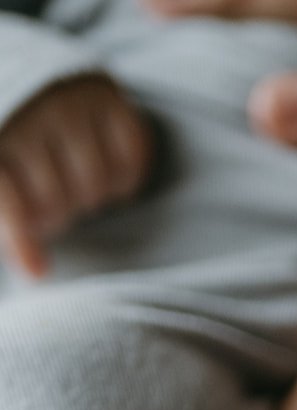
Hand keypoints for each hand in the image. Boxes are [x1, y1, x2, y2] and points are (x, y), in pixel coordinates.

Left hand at [0, 76, 151, 276]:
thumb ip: (16, 230)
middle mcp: (28, 116)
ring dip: (95, 194)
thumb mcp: (12, 199)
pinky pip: (131, 157)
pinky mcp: (108, 98)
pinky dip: (127, 172)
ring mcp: (67, 102)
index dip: (19, 229)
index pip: (5, 195)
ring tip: (81, 180)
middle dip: (60, 210)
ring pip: (95, 183)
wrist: (56, 103)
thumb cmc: (28, 166)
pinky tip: (109, 163)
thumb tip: (36, 271)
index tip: (36, 269)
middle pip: (56, 200)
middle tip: (57, 197)